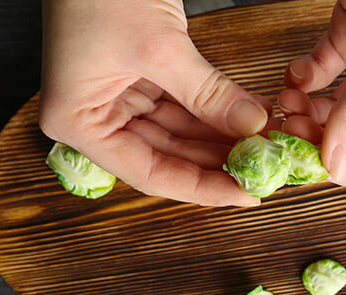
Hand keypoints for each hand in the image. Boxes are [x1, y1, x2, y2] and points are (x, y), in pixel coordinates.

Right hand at [39, 0, 271, 205]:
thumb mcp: (159, 47)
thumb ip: (207, 94)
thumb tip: (254, 128)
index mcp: (79, 123)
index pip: (149, 174)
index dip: (202, 188)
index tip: (246, 195)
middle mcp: (95, 118)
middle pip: (166, 157)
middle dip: (218, 163)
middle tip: (265, 171)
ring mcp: (117, 99)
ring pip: (179, 134)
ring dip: (221, 140)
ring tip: (265, 147)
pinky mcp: (139, 79)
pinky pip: (182, 107)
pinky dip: (215, 113)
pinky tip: (250, 121)